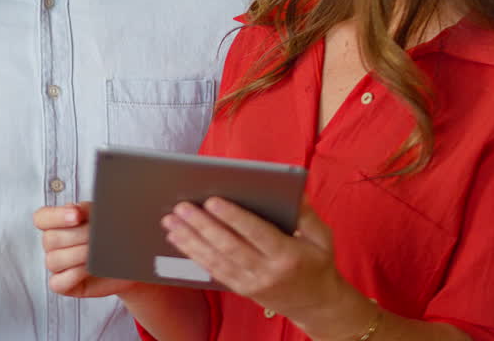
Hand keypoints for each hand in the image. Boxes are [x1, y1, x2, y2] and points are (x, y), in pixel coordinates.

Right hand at [34, 202, 137, 297]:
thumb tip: (80, 210)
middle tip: (98, 234)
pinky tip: (91, 268)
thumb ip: (88, 211)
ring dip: (79, 254)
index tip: (77, 215)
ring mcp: (57, 266)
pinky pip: (58, 282)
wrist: (128, 263)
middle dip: (77, 235)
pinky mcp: (63, 285)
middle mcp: (53, 245)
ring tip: (99, 252)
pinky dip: (75, 274)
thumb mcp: (103, 218)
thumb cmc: (113, 238)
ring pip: (53, 260)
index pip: (42, 218)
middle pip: (50, 239)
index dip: (56, 216)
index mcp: (57, 224)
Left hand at [162, 198, 361, 331]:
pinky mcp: (241, 289)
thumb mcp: (322, 237)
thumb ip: (306, 213)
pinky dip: (194, 254)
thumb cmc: (317, 263)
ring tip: (171, 221)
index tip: (212, 200)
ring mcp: (252, 283)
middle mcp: (267, 272)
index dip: (233, 217)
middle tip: (182, 207)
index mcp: (288, 255)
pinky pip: (214, 271)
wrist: (316, 305)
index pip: (256, 233)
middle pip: (229, 246)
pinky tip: (178, 239)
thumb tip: (294, 188)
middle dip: (202, 225)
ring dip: (190, 240)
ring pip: (216, 260)